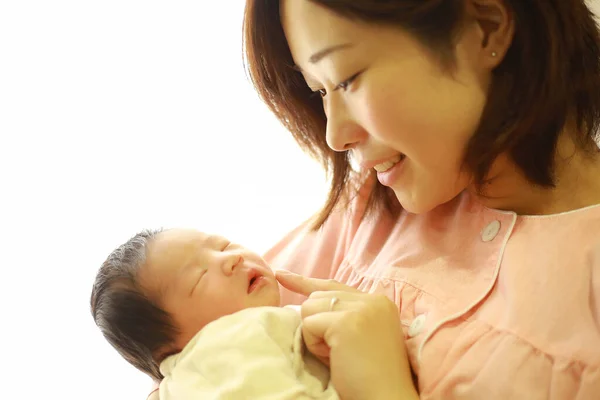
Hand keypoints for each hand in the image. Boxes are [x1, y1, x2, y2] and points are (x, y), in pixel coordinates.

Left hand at [276, 271, 418, 399]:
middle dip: (318, 326)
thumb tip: (306, 302)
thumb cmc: (370, 378)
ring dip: (315, 336)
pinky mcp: (345, 322)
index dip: (305, 282)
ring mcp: (361, 308)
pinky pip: (308, 325)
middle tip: (340, 353)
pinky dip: (314, 346)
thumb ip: (342, 315)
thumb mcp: (359, 337)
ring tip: (339, 355)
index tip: (281, 275)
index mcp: (379, 302)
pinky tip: (335, 359)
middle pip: (317, 296)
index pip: (334, 285)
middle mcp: (373, 299)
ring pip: (309, 307)